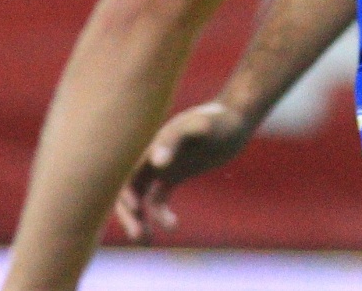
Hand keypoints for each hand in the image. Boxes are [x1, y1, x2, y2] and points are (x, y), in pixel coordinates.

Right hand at [113, 99, 255, 240]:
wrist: (237, 120)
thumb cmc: (219, 120)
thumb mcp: (199, 126)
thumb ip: (177, 138)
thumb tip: (157, 161)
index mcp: (151, 145)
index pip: (125, 171)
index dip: (124, 191)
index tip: (136, 209)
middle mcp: (152, 156)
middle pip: (128, 188)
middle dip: (128, 213)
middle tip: (138, 236)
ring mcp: (162, 166)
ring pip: (141, 197)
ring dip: (140, 219)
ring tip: (147, 241)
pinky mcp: (174, 174)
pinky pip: (157, 199)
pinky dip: (158, 214)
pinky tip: (172, 225)